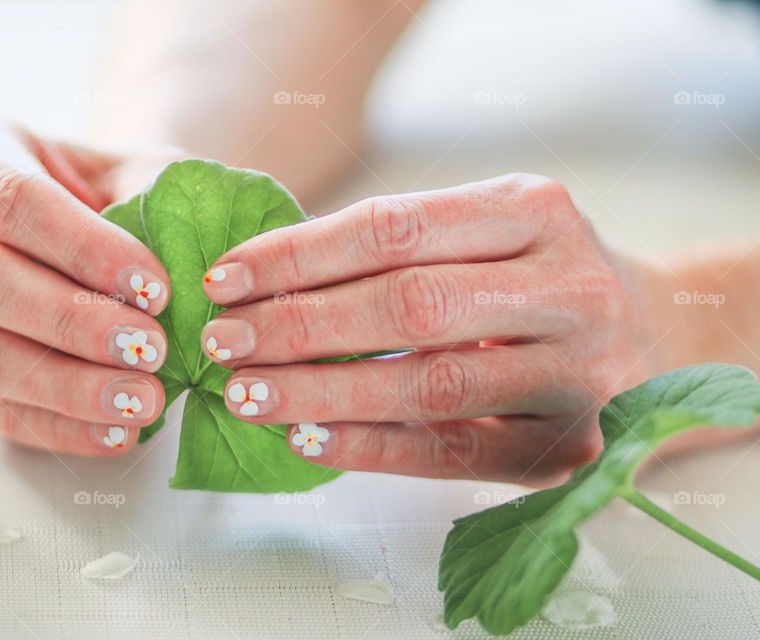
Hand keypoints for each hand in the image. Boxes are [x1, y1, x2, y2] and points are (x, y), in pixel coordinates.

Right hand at [0, 117, 178, 455]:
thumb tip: (187, 276)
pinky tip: (118, 431)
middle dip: (73, 322)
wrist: (93, 217)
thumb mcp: (140, 169)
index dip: (85, 250)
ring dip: (67, 386)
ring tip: (145, 399)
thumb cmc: (118, 187)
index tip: (155, 288)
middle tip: (151, 348)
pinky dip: (59, 427)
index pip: (15, 201)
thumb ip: (156, 204)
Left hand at [199, 173, 657, 485]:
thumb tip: (264, 281)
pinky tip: (308, 438)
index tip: (224, 278)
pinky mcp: (572, 447)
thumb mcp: (490, 232)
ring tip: (247, 395)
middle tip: (222, 342)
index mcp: (535, 209)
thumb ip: (400, 248)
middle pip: (409, 304)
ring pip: (429, 384)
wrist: (658, 335)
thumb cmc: (537, 276)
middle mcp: (569, 285)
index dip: (298, 255)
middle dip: (299, 325)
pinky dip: (371, 447)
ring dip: (322, 393)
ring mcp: (581, 372)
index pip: (395, 226)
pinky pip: (453, 451)